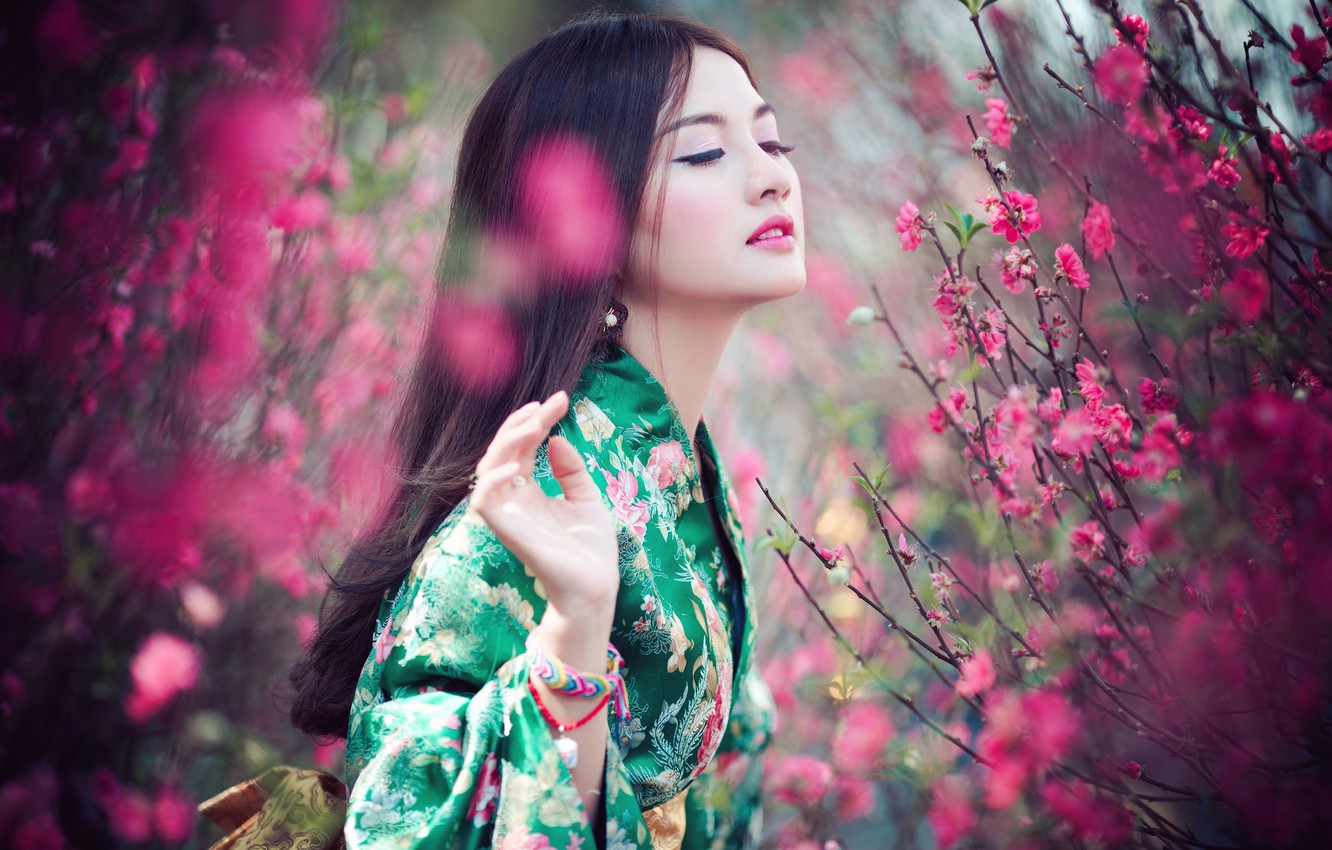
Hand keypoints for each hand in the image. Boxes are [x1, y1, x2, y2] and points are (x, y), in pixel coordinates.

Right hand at [469, 391, 618, 624]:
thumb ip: (570, 470)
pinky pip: (483, 501)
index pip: (525, 447)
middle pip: (504, 451)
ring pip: (487, 468)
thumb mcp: (585, 497)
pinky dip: (495, 480)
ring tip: (534, 424)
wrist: (596, 586)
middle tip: (548, 404)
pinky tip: (518, 465)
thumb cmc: (591, 548)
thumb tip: (555, 438)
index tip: (563, 399)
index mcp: (529, 492)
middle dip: (522, 423)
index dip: (539, 420)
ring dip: (508, 442)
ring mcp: (507, 515)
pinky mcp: (505, 531)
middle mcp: (513, 500)